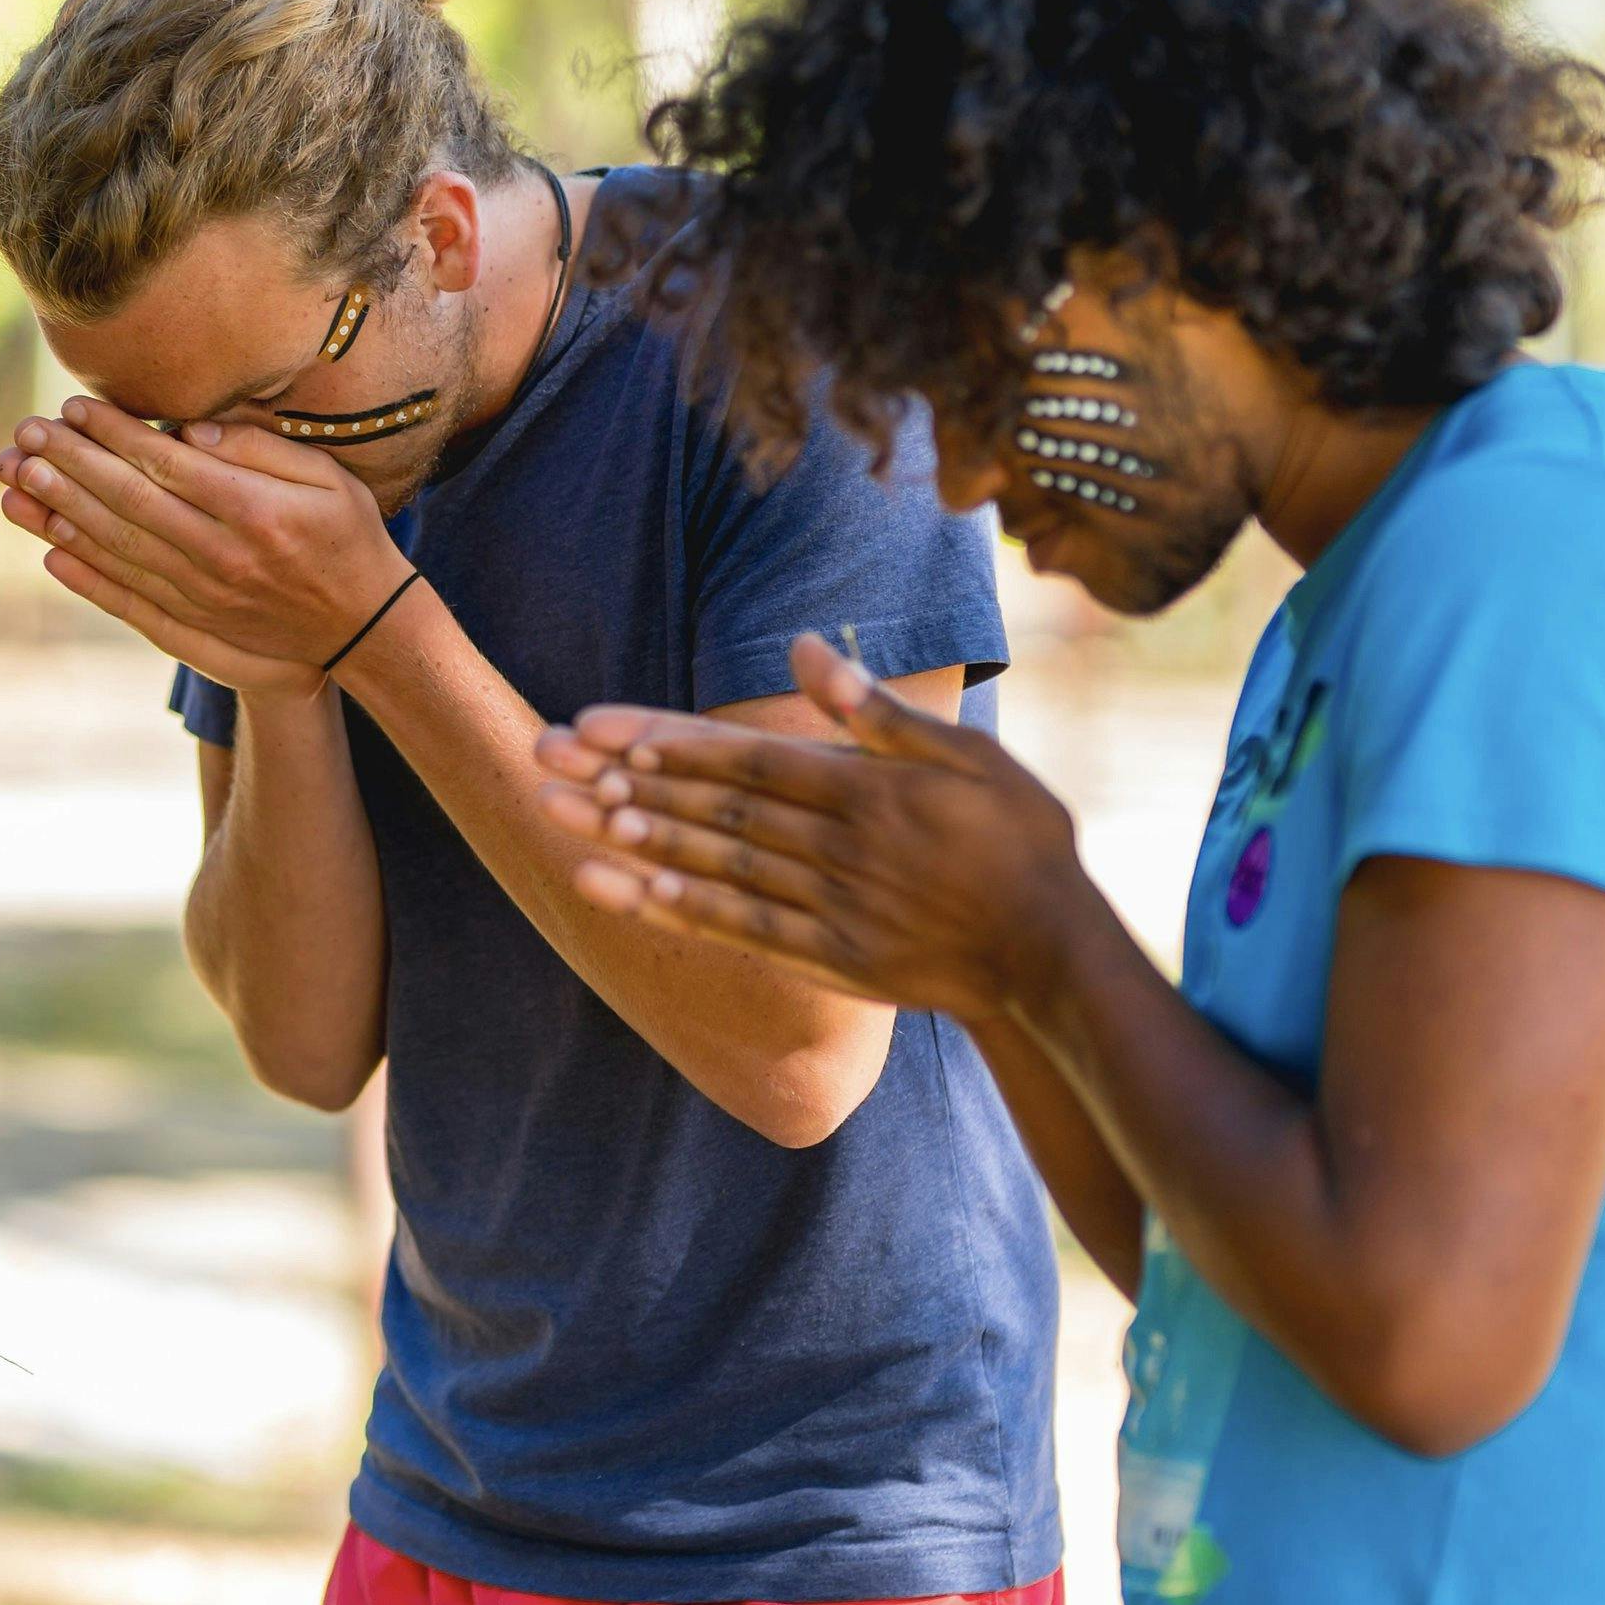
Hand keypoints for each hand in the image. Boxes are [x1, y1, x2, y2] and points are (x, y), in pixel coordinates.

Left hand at [0, 399, 410, 699]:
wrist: (365, 627)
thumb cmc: (349, 538)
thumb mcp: (329, 479)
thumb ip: (260, 450)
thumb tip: (190, 431)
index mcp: (255, 511)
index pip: (167, 465)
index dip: (114, 435)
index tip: (71, 408)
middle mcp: (222, 556)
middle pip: (130, 504)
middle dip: (70, 466)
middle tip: (24, 436)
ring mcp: (204, 596)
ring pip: (119, 549)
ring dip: (62, 514)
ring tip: (18, 482)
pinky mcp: (195, 623)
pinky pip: (128, 597)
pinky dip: (86, 574)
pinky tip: (49, 548)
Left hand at [532, 634, 1104, 1022]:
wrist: (1055, 959)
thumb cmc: (1022, 845)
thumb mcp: (971, 758)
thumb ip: (880, 710)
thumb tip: (807, 645)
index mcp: (869, 791)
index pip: (749, 758)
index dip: (669, 741)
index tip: (599, 725)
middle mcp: (839, 849)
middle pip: (715, 808)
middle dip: (628, 780)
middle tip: (549, 757)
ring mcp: (830, 908)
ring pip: (714, 866)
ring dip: (636, 839)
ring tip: (567, 814)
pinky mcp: (829, 958)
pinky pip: (737, 929)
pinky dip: (673, 908)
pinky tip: (617, 889)